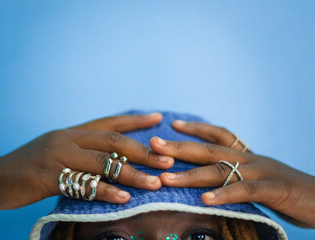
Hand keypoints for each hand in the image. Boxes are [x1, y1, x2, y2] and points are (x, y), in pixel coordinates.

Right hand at [0, 113, 173, 222]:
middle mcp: (67, 138)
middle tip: (168, 158)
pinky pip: (82, 184)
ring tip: (155, 182)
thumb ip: (82, 152)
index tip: (159, 117)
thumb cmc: (29, 168)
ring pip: (102, 163)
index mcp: (72, 132)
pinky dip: (105, 192)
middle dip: (143, 150)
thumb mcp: (58, 152)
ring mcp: (57, 156)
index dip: (135, 120)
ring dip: (131, 174)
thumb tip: (111, 160)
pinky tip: (123, 198)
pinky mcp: (47, 176)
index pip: (110, 122)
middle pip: (112, 141)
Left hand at [149, 120, 314, 227]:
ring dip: (191, 175)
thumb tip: (212, 180)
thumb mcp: (259, 177)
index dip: (196, 128)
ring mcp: (262, 172)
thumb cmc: (288, 191)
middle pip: (210, 149)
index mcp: (247, 154)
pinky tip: (204, 200)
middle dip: (179, 147)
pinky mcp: (274, 189)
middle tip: (154, 144)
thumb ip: (237, 175)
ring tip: (166, 179)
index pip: (218, 135)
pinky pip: (245, 190)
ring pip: (221, 170)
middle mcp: (251, 158)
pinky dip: (224, 195)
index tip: (173, 124)